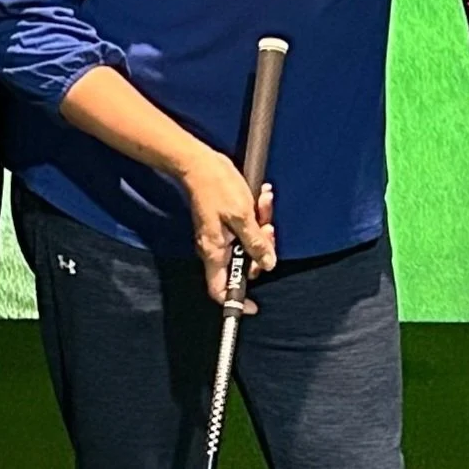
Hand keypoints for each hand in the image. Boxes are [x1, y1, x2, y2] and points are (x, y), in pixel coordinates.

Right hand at [180, 147, 274, 306]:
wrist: (199, 162)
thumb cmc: (217, 187)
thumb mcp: (243, 217)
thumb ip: (256, 243)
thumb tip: (267, 264)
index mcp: (215, 252)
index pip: (220, 290)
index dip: (236, 302)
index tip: (253, 306)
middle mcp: (215, 248)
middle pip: (242, 266)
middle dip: (261, 250)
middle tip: (268, 230)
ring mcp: (219, 236)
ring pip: (248, 245)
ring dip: (261, 228)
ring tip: (264, 205)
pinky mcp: (224, 223)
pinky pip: (245, 229)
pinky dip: (255, 217)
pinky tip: (261, 198)